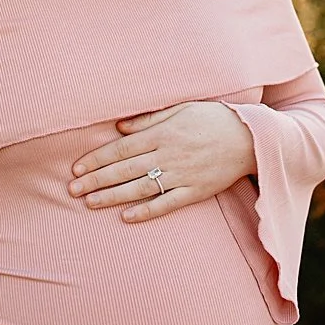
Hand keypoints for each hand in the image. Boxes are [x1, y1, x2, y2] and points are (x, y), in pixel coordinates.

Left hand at [70, 101, 257, 222]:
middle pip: (124, 170)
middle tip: (72, 190)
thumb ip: (150, 119)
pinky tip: (126, 217)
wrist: (251, 137)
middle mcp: (168, 155)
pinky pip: (166, 203)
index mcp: (163, 133)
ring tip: (90, 203)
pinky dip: (146, 211)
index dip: (97, 159)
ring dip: (112, 196)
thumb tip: (119, 126)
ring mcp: (182, 175)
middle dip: (96, 180)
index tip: (77, 169)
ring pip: (140, 188)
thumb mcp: (182, 108)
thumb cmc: (215, 118)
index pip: (121, 148)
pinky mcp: (195, 191)